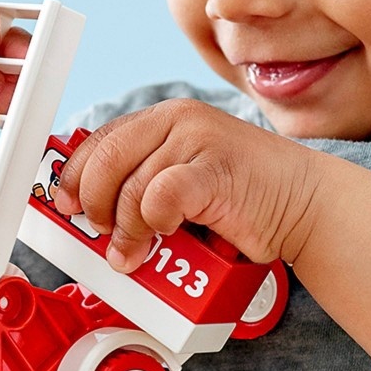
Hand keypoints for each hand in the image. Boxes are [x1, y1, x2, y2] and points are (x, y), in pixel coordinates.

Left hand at [53, 99, 317, 272]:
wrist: (302, 203)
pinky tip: (166, 232)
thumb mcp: (182, 179)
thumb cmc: (241, 197)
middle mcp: (178, 120)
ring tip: (133, 253)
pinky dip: (154, 221)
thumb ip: (144, 183)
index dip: (76, 175)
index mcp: (165, 117)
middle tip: (102, 232)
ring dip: (125, 230)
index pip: (100, 139)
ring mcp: (198, 140)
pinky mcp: (215, 168)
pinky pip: (160, 196)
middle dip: (95, 204)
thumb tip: (93, 211)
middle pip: (106, 159)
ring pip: (131, 186)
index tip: (68, 204)